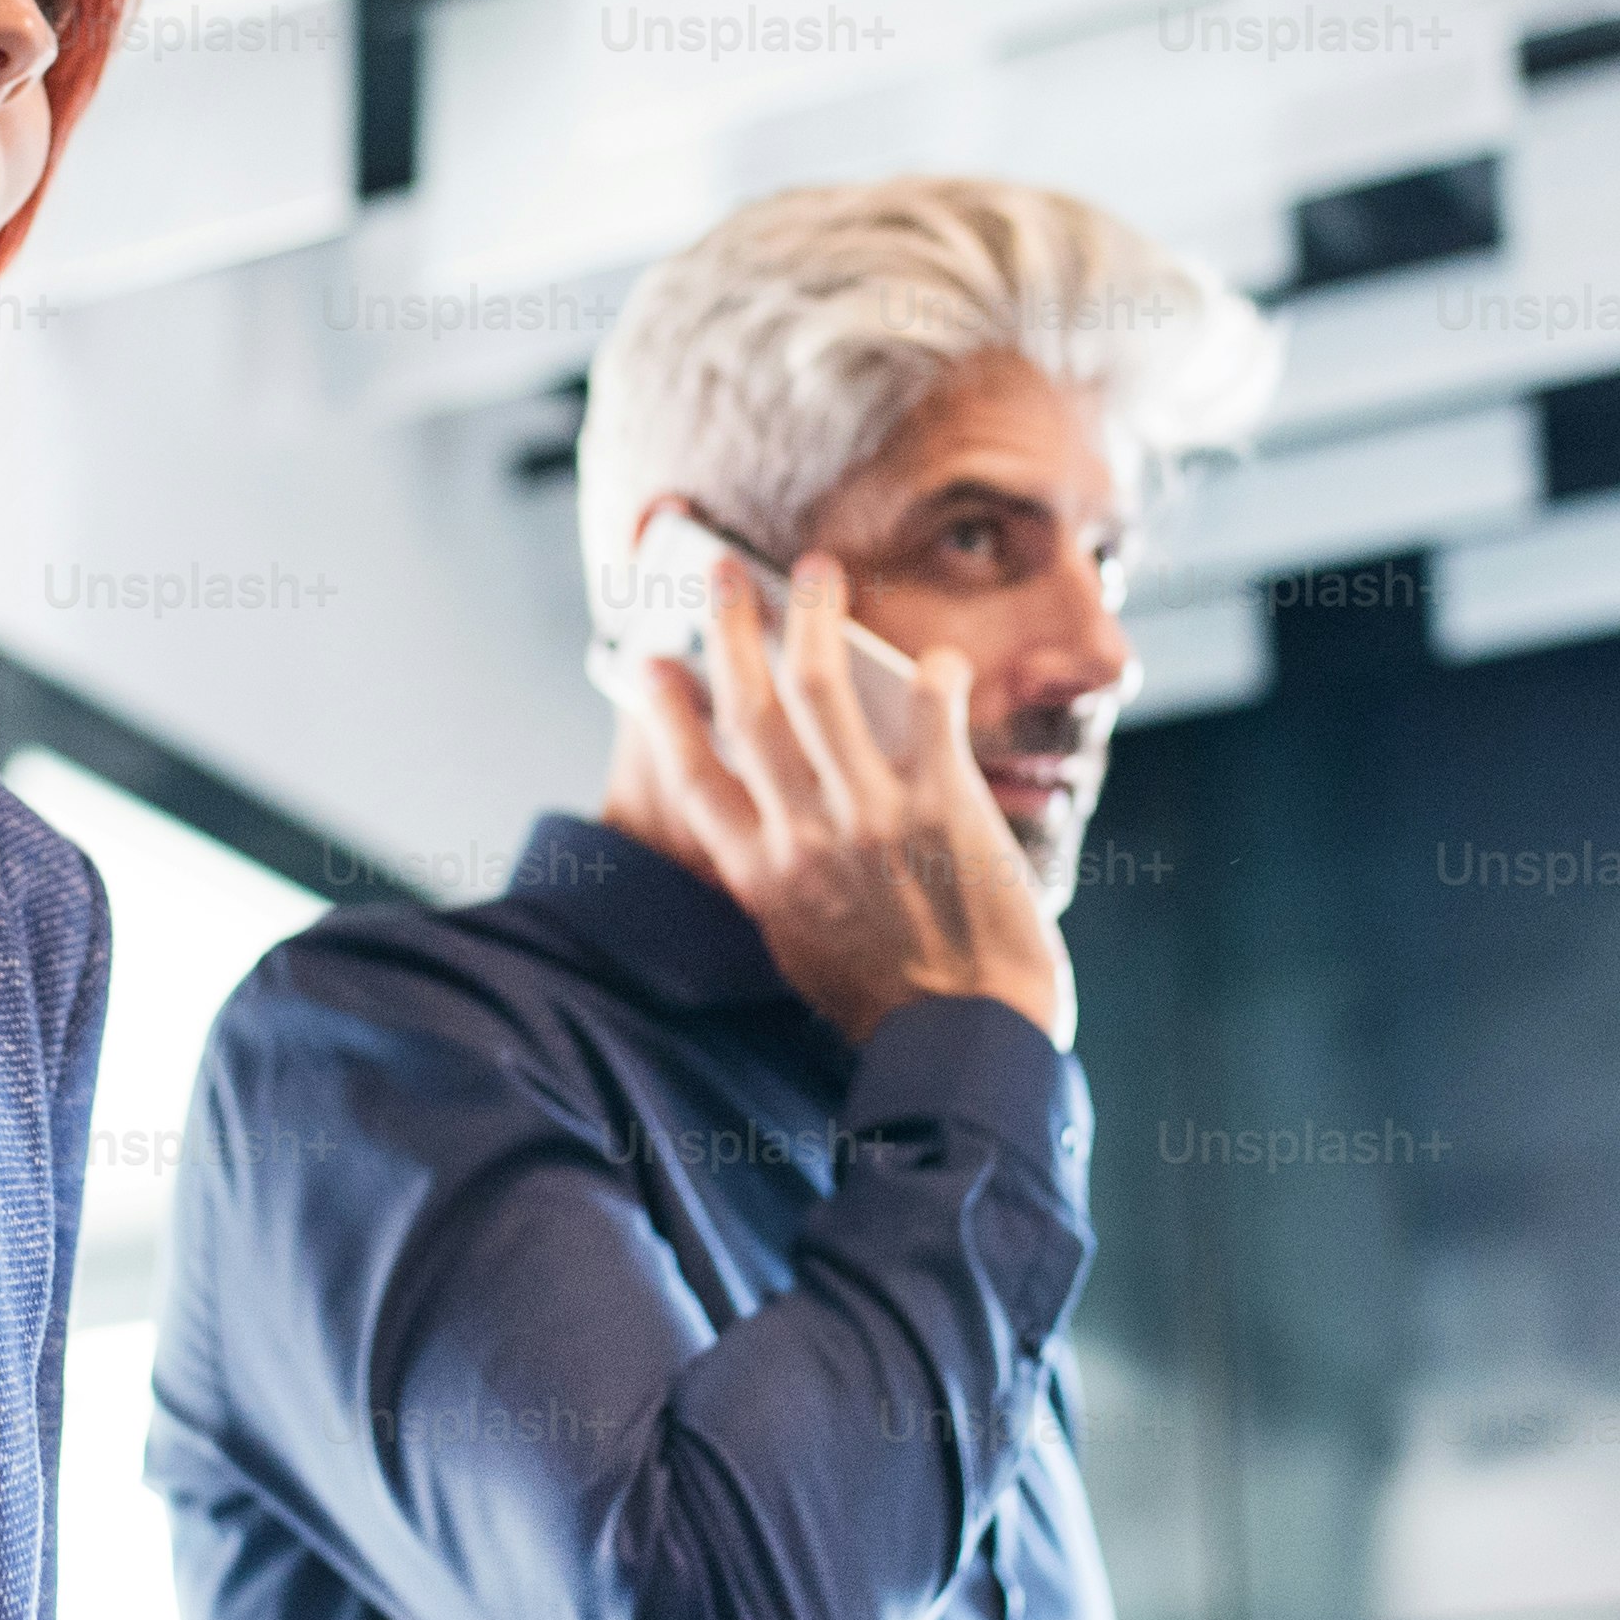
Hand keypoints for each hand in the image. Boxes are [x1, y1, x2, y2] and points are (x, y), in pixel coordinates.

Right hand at [631, 550, 1074, 1048]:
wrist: (967, 1046)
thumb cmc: (888, 1004)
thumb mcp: (802, 946)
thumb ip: (780, 877)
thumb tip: (775, 817)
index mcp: (761, 877)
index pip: (692, 776)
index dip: (666, 712)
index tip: (651, 665)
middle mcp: (803, 839)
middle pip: (749, 709)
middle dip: (730, 629)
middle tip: (723, 576)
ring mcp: (871, 818)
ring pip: (823, 690)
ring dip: (816, 617)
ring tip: (818, 573)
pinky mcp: (942, 809)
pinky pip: (929, 716)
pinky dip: (933, 677)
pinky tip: (938, 658)